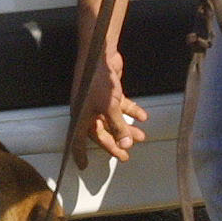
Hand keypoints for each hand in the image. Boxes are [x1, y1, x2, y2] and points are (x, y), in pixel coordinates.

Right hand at [72, 47, 148, 167]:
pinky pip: (119, 107)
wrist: (99, 53)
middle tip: (125, 156)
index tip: (84, 167)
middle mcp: (87, 111)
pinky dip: (130, 111)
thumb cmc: (97, 79)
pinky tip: (142, 116)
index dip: (80, 155)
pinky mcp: (108, 92)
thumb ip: (119, 126)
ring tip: (141, 137)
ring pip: (112, 120)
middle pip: (101, 133)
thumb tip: (126, 144)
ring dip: (126, 128)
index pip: (79, 142)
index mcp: (82, 117)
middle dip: (115, 144)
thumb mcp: (109, 107)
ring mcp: (97, 101)